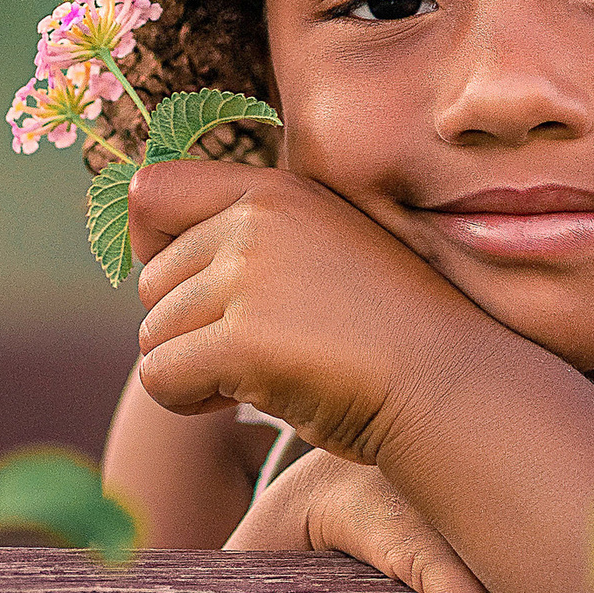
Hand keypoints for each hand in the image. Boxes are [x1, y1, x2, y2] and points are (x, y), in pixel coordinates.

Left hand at [130, 156, 488, 466]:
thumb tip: (146, 260)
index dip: (150, 245)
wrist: (447, 382)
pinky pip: (160, 378)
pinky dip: (189, 401)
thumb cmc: (387, 330)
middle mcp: (256, 221)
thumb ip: (252, 241)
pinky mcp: (243, 338)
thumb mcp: (321, 250)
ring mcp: (249, 276)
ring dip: (194, 368)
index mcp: (276, 191)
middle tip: (257, 350)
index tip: (189, 288)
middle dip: (188, 327)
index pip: (151, 191)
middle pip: (150, 283)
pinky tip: (247, 399)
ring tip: (264, 373)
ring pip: (152, 334)